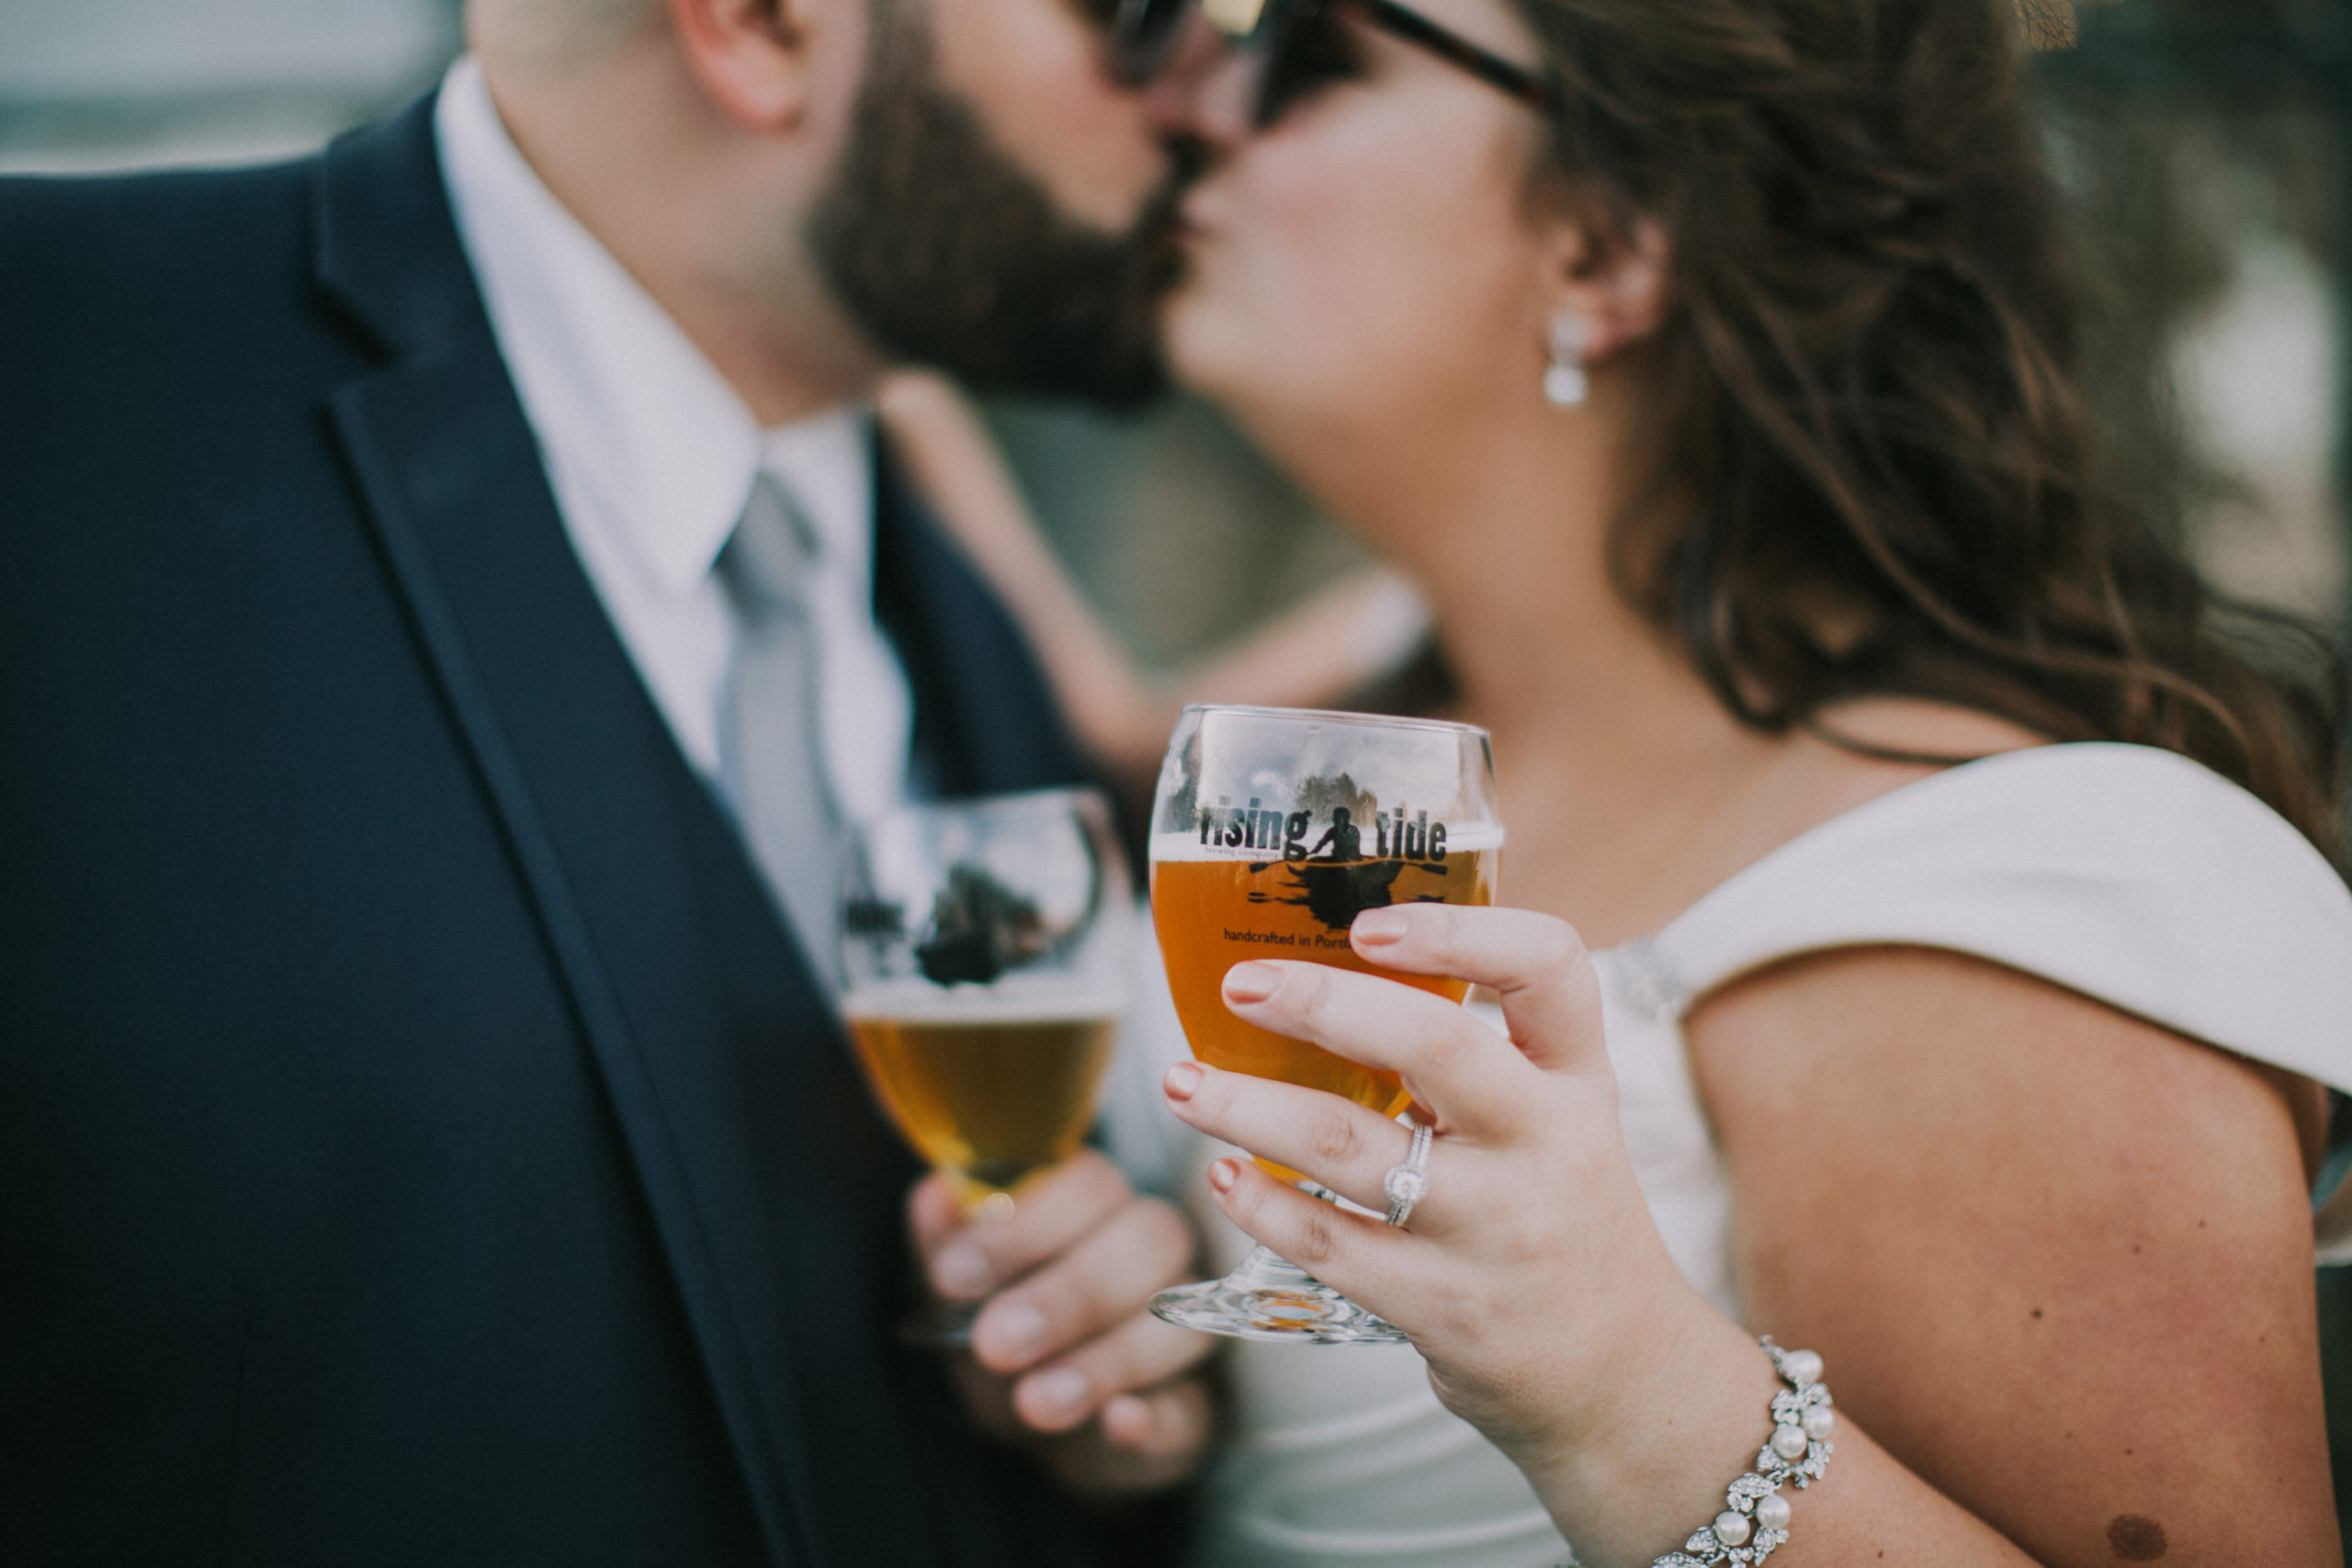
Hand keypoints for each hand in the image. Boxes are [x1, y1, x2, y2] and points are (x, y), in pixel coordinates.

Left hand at [909, 1150, 1217, 1495]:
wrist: (1035, 1421)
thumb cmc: (1001, 1328)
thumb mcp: (959, 1294)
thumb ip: (947, 1245)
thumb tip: (936, 1196)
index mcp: (1095, 1205)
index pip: (1088, 1184)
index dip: (1023, 1227)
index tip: (955, 1276)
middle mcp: (1151, 1252)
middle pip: (1148, 1240)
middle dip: (1068, 1295)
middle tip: (996, 1342)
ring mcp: (1184, 1326)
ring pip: (1180, 1323)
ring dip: (1107, 1362)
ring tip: (1034, 1402)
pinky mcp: (1195, 1406)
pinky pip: (1195, 1405)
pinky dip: (1160, 1417)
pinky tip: (1120, 1422)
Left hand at [1156, 904, 1731, 1477]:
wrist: (1621, 1377)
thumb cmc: (1564, 1221)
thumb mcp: (1555, 1123)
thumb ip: (1477, 1057)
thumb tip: (1326, 977)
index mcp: (1577, 1081)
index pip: (1551, 968)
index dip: (1460, 929)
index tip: (1368, 924)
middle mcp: (1548, 1146)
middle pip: (1435, 1046)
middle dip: (1319, 1003)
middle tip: (1240, 985)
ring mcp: (1497, 1230)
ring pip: (1349, 1147)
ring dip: (1246, 1106)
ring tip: (1184, 1083)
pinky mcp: (1446, 1307)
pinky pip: (1329, 1243)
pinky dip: (1260, 1203)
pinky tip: (1223, 1176)